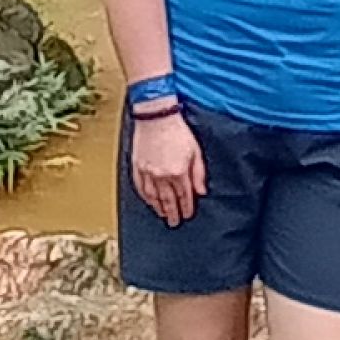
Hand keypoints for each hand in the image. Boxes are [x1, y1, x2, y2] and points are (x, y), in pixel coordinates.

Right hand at [131, 112, 206, 226]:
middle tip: (174, 222)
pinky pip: (140, 188)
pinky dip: (145, 197)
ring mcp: (147, 172)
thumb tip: (201, 191)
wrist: (156, 117)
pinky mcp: (137, 167)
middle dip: (172, 213)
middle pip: (168, 201)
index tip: (187, 215)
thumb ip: (199, 173)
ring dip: (158, 208)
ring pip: (153, 197)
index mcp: (178, 172)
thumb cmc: (177, 130)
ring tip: (162, 215)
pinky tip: (149, 201)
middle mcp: (162, 176)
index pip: (184, 196)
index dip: (186, 208)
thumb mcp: (195, 151)